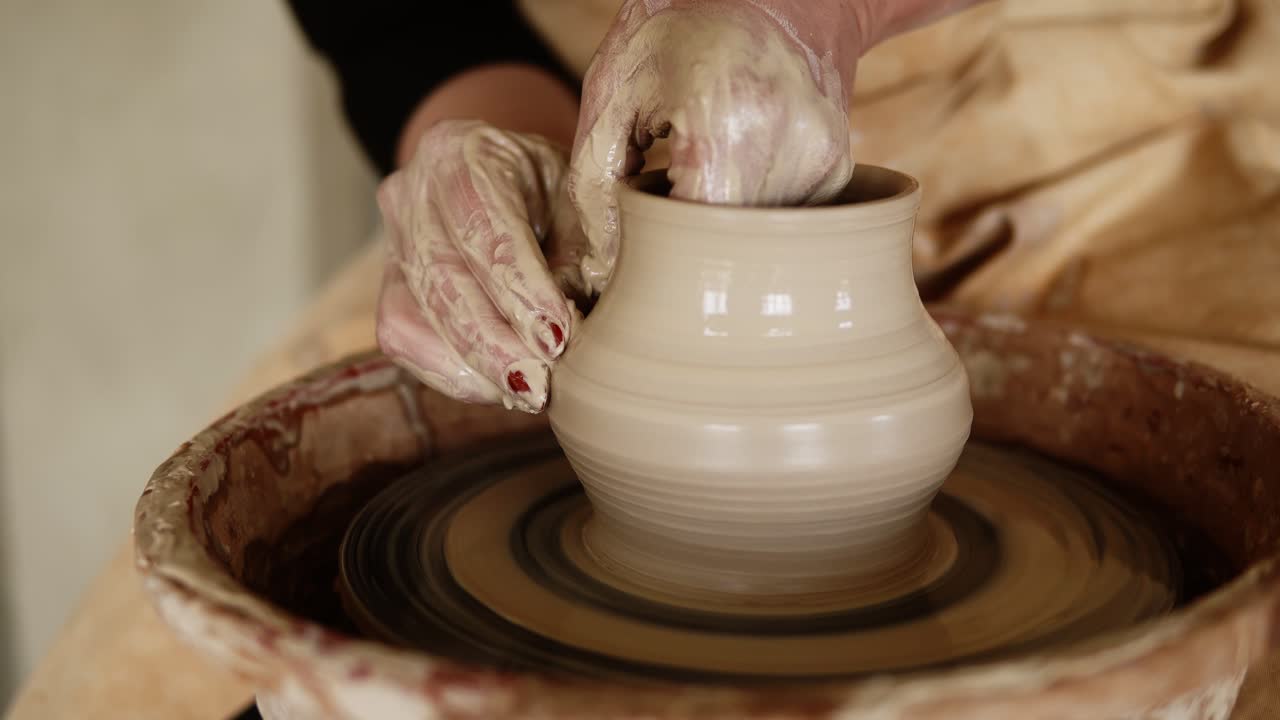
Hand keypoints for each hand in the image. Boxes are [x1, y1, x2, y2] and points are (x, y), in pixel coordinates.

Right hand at [375, 120, 582, 412]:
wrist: (502, 178)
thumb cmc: (553, 189)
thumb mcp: (579, 197)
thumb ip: (581, 249)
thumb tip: (580, 328)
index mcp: (461, 151)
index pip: (485, 224)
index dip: (519, 287)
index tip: (557, 338)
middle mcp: (412, 190)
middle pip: (442, 277)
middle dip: (492, 343)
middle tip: (540, 387)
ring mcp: (391, 239)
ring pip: (414, 316)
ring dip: (473, 367)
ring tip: (529, 394)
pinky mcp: (388, 285)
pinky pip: (402, 339)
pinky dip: (451, 373)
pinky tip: (497, 388)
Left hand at [566, 0, 865, 293]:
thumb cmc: (676, 29)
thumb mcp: (612, 89)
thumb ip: (593, 185)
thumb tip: (595, 274)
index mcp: (725, 115)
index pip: (685, 232)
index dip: (652, 245)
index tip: (632, 229)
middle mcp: (788, 140)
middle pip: (724, 246)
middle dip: (685, 240)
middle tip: (663, 194)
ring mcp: (824, 157)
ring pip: (756, 242)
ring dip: (719, 226)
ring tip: (701, 167)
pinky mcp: (839, 169)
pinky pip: (781, 221)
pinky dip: (749, 210)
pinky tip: (737, 163)